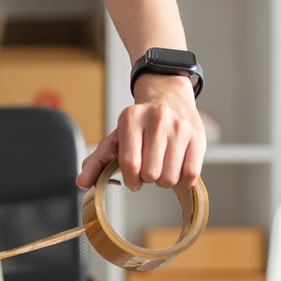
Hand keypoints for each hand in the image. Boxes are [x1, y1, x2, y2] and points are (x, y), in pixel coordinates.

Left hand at [78, 73, 205, 190]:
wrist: (169, 98)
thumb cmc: (140, 125)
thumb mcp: (115, 138)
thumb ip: (96, 161)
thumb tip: (82, 182)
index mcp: (131, 118)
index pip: (129, 164)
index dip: (131, 180)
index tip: (133, 179)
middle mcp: (156, 119)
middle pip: (150, 173)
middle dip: (147, 179)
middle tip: (149, 169)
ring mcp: (179, 128)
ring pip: (170, 177)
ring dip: (164, 181)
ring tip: (162, 166)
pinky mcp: (198, 138)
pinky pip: (191, 175)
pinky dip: (182, 181)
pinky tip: (176, 169)